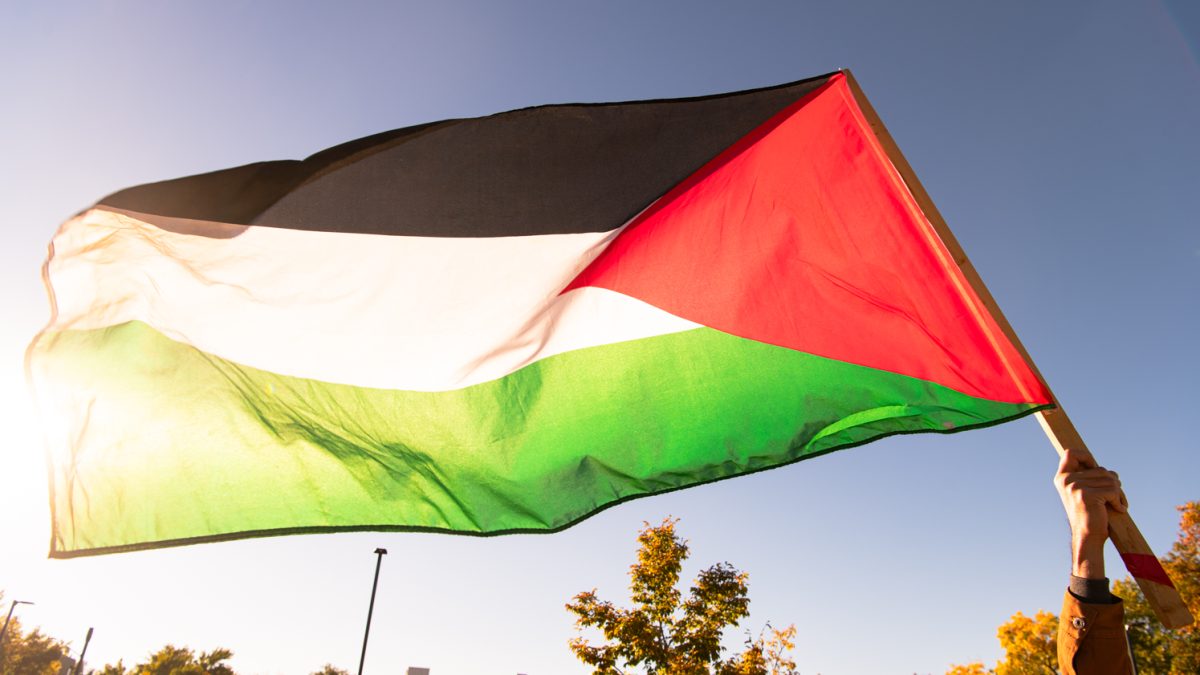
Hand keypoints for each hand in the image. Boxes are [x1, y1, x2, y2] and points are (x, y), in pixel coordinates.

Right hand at [1053, 447, 1126, 578]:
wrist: (1088, 537)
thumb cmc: (1090, 515)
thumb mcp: (1084, 492)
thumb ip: (1089, 478)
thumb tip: (1107, 470)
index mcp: (1062, 478)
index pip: (1071, 453)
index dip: (1086, 456)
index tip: (1094, 467)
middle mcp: (1066, 480)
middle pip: (1101, 469)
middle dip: (1113, 482)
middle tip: (1112, 497)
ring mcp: (1075, 487)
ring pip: (1111, 480)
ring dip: (1118, 493)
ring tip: (1114, 505)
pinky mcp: (1087, 495)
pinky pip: (1113, 490)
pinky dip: (1120, 501)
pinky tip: (1117, 509)